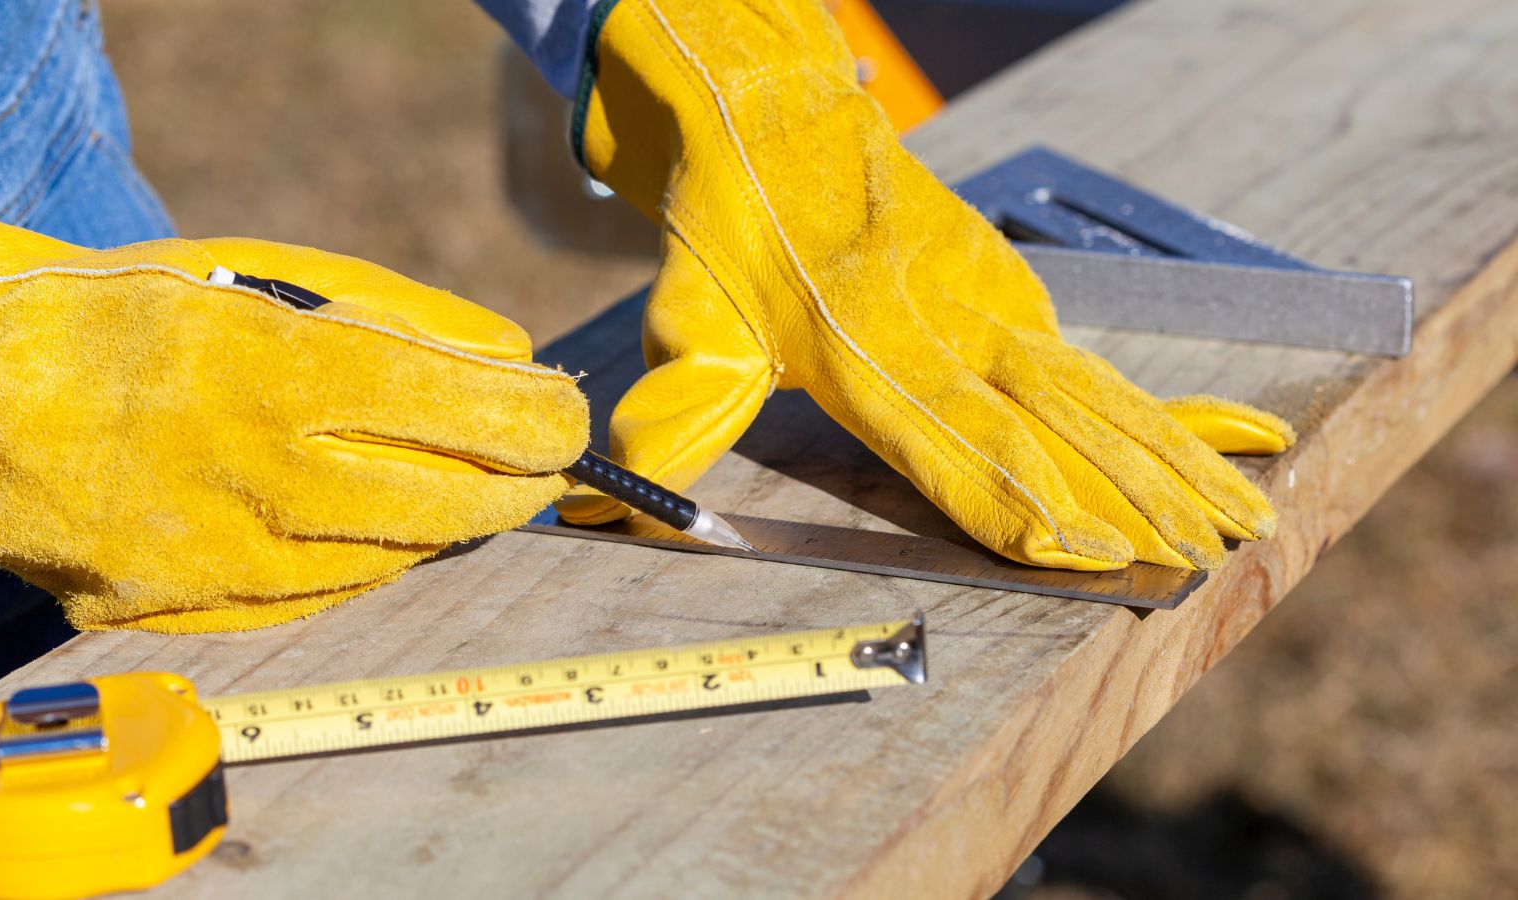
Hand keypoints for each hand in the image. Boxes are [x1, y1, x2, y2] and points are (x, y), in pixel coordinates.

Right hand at [0, 199, 586, 631]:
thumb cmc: (129, 315)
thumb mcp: (260, 275)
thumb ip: (400, 316)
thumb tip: (518, 362)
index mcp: (259, 367)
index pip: (446, 404)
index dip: (531, 417)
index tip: (569, 416)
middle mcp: (239, 475)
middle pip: (440, 502)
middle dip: (516, 484)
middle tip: (546, 464)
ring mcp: (209, 561)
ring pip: (391, 559)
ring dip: (450, 524)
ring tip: (473, 486)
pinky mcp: (179, 615)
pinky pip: (322, 597)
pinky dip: (372, 558)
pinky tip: (385, 524)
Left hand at [558, 0, 1292, 569]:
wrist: (775, 104)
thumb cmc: (731, 221)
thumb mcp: (690, 313)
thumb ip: (680, 412)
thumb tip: (619, 506)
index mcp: (867, 346)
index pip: (954, 441)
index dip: (1019, 503)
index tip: (1086, 554)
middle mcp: (948, 329)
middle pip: (1056, 426)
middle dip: (1131, 501)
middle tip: (1205, 563)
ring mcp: (993, 306)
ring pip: (1098, 396)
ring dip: (1173, 462)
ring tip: (1243, 520)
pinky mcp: (1012, 293)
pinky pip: (1100, 364)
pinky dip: (1174, 408)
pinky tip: (1243, 436)